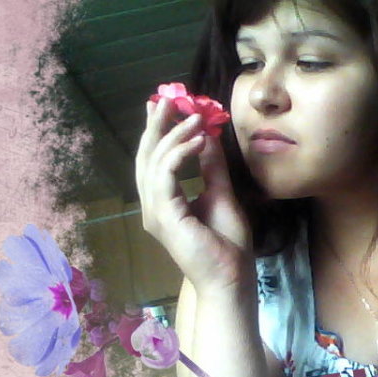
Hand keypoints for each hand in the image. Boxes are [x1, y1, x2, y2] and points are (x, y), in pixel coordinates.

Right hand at [136, 98, 253, 294]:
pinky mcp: (164, 216)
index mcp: (165, 202)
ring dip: (174, 135)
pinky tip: (198, 141)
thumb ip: (211, 167)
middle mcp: (154, 205)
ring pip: (154, 162)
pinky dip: (180, 154)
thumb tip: (207, 137)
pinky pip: (165, 175)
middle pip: (147, 157)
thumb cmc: (227, 243)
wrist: (231, 276)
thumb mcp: (221, 194)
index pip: (155, 160)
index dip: (157, 132)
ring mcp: (155, 212)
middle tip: (166, 99)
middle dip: (156, 126)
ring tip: (194, 118)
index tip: (165, 106)